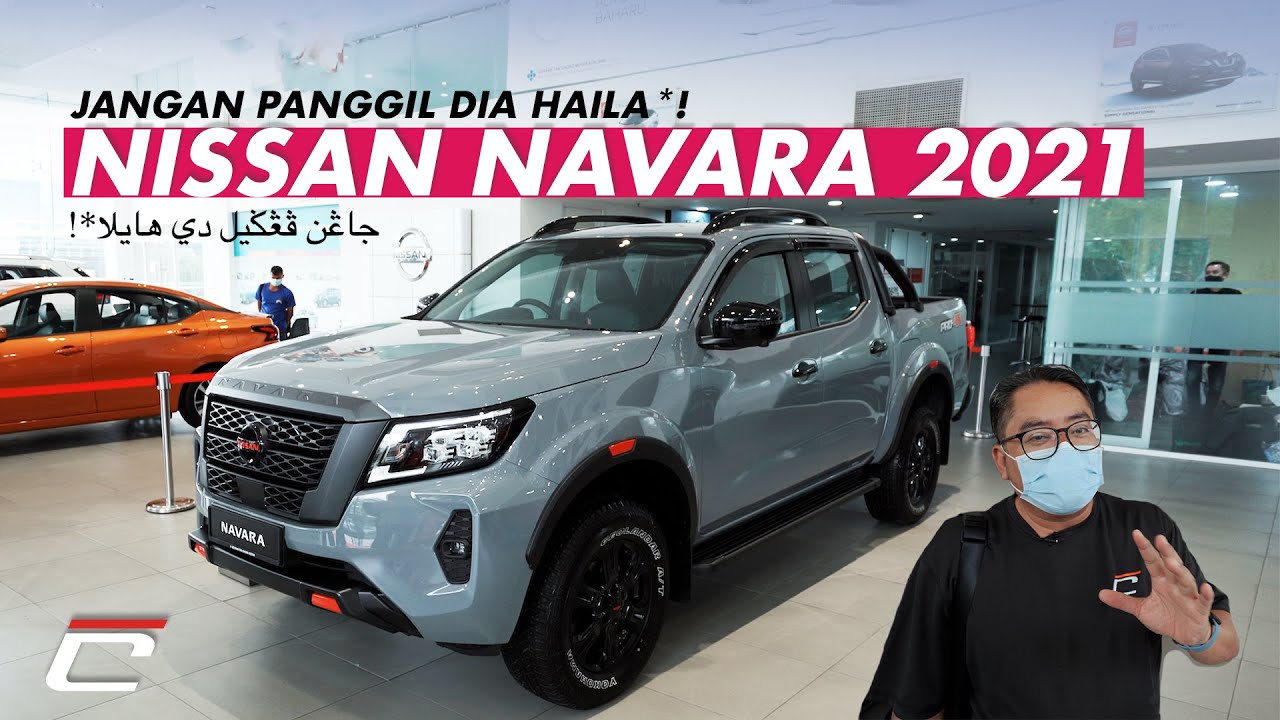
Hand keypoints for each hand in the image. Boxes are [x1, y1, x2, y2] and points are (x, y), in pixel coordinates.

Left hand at [1099, 530, 1214, 646]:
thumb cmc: (1167, 618)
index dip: (1145, 548)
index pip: (1152, 561)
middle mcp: (1175, 584)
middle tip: (1159, 539)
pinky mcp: (1199, 609)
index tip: (1136, 534)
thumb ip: (1123, 601)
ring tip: (1171, 562)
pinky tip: (1205, 587)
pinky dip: (1206, 594)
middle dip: (1166, 552)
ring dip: (1180, 571)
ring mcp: (1189, 596)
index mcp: (1162, 581)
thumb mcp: (1141, 609)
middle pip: (1171, 565)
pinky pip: (1204, 601)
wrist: (1186, 635)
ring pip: (1185, 580)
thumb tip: (1101, 594)